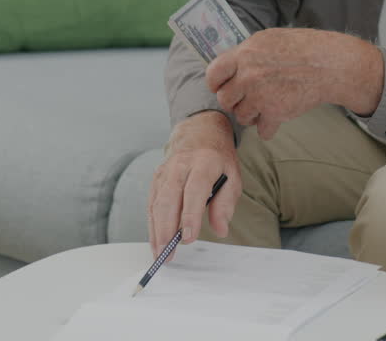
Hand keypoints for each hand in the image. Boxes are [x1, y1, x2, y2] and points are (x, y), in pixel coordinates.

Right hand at [147, 111, 241, 256]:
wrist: (200, 132)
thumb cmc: (218, 158)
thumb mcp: (233, 177)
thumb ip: (226, 204)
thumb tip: (221, 229)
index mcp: (204, 162)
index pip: (194, 191)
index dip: (190, 216)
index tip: (188, 238)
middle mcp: (181, 165)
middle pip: (169, 199)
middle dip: (167, 229)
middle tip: (168, 253)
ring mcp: (166, 170)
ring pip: (157, 202)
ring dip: (156, 230)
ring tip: (160, 253)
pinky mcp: (157, 177)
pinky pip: (152, 202)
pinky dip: (152, 223)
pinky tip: (155, 239)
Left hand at [205, 28, 382, 138]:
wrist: (328, 64)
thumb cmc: (302, 47)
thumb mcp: (268, 39)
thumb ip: (246, 54)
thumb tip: (229, 67)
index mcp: (244, 54)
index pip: (213, 75)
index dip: (217, 83)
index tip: (223, 86)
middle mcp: (248, 76)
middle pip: (225, 99)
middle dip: (235, 101)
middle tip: (247, 98)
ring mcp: (261, 96)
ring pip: (241, 117)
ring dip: (251, 115)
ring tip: (264, 106)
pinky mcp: (276, 113)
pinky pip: (262, 131)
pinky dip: (268, 128)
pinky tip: (275, 119)